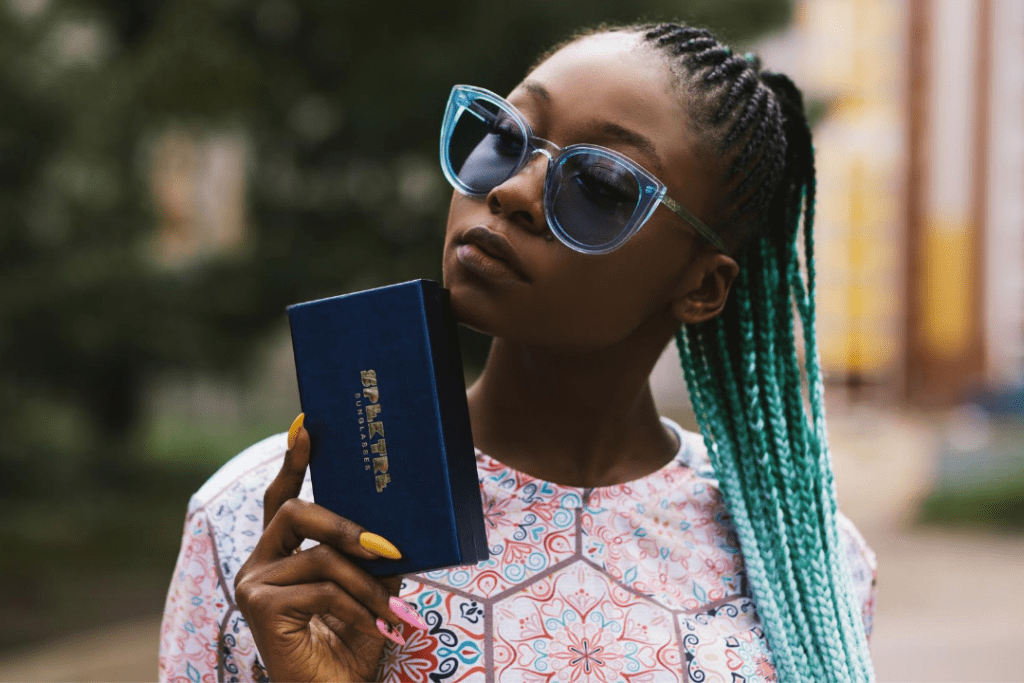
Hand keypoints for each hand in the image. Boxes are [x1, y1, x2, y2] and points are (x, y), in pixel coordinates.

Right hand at [234, 414, 427, 681]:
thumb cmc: (352, 646)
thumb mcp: (369, 591)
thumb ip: (371, 555)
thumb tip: (395, 525)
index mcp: (281, 557)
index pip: (281, 499)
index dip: (293, 461)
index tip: (306, 425)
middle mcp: (257, 564)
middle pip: (293, 511)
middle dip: (345, 525)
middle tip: (388, 549)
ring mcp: (252, 584)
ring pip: (320, 557)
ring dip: (368, 585)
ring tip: (398, 611)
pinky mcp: (258, 606)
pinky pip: (321, 588)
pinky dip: (358, 607)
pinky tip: (380, 627)